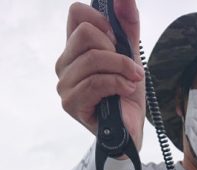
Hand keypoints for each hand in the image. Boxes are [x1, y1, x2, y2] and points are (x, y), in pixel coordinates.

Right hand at [55, 1, 144, 144]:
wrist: (130, 130)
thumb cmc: (126, 95)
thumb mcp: (130, 55)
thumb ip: (127, 25)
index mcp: (74, 50)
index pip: (76, 13)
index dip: (100, 19)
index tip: (116, 39)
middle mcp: (65, 65)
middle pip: (85, 33)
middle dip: (115, 49)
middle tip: (128, 67)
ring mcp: (65, 85)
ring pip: (93, 59)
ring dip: (121, 68)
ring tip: (132, 81)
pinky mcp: (71, 103)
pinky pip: (96, 81)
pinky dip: (118, 83)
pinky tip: (126, 91)